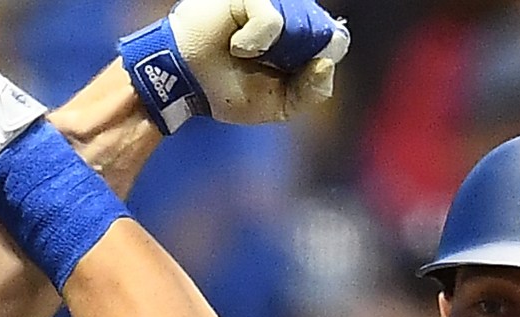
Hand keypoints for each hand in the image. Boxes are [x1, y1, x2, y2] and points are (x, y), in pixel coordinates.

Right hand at [124, 0, 348, 131]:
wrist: (184, 83)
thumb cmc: (226, 89)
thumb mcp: (279, 104)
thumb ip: (311, 92)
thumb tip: (326, 63)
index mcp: (300, 36)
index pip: (336, 42)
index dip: (321, 61)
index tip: (293, 75)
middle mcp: (289, 10)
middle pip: (323, 31)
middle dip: (297, 60)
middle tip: (265, 66)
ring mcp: (272, 0)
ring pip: (302, 23)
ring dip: (276, 52)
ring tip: (247, 55)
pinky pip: (273, 20)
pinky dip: (256, 42)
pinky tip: (236, 46)